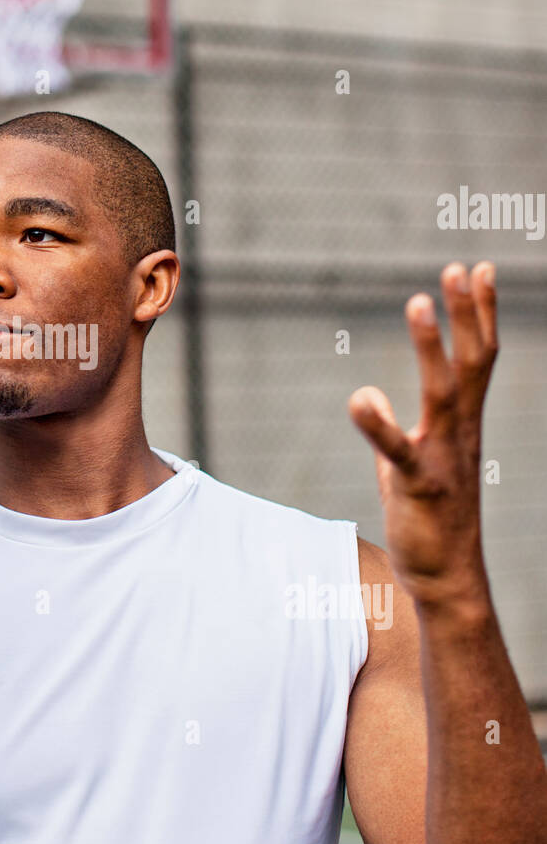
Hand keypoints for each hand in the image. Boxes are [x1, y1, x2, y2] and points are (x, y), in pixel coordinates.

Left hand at [348, 261, 497, 612]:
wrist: (447, 577)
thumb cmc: (429, 517)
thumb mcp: (407, 463)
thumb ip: (394, 429)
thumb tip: (371, 399)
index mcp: (463, 423)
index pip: (479, 359)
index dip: (480, 314)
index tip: (481, 268)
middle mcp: (460, 433)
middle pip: (471, 364)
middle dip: (467, 314)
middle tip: (460, 266)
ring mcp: (442, 458)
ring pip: (442, 394)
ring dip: (431, 347)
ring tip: (418, 302)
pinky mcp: (417, 487)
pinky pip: (398, 451)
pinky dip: (379, 425)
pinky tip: (361, 398)